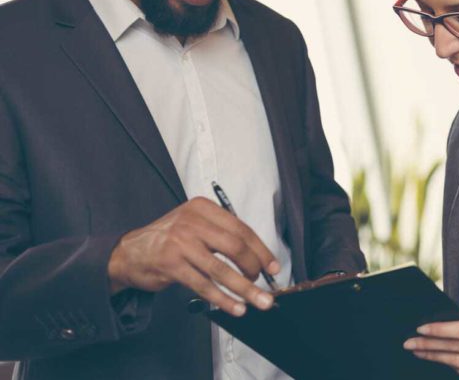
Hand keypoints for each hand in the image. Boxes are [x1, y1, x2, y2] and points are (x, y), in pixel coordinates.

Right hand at [107, 198, 278, 315]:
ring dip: (244, 288)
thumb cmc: (168, 240)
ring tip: (259, 301)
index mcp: (203, 208)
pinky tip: (235, 307)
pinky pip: (204, 285)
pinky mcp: (171, 264)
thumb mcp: (194, 225)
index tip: (273, 267)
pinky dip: (223, 298)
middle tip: (264, 285)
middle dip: (255, 269)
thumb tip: (258, 258)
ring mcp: (180, 243)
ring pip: (221, 269)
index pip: (241, 229)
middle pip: (236, 247)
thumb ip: (222, 235)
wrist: (128, 252)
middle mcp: (192, 222)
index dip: (261, 251)